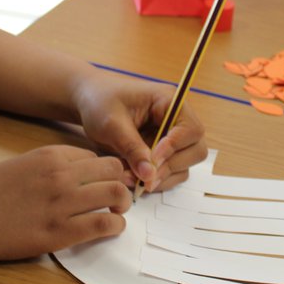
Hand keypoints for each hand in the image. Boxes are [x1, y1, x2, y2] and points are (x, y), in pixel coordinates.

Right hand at [0, 145, 131, 261]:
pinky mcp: (60, 233)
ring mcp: (62, 204)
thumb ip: (52, 164)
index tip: (104, 182)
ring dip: (122, 204)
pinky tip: (110, 228)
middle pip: (112, 171)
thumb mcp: (22, 164)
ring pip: (115, 195)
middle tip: (119, 196)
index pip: (96, 157)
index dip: (104, 171)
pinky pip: (103, 225)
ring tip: (117, 213)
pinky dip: (115, 226)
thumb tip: (81, 171)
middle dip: (121, 182)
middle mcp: (60, 176)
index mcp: (50, 155)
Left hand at [72, 70, 207, 192]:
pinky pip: (169, 173)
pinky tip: (133, 180)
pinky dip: (154, 181)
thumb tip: (150, 175)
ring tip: (132, 180)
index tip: (152, 159)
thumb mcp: (112, 124)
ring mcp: (171, 139)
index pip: (191, 129)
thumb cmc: (100, 102)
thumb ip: (132, 148)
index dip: (175, 147)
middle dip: (170, 166)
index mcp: (169, 102)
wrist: (88, 102)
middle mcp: (176, 120)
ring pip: (183, 166)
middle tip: (144, 178)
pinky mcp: (162, 153)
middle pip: (195, 150)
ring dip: (161, 178)